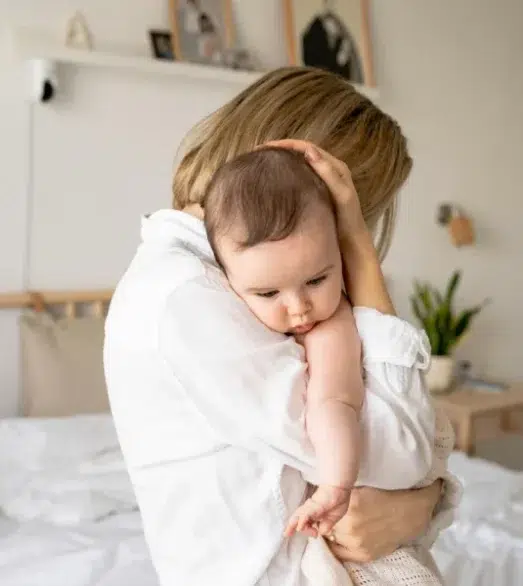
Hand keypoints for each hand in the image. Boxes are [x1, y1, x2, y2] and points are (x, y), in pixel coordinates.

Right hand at [261, 140, 367, 242]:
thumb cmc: (348, 219)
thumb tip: (309, 151)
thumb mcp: (341, 195)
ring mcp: (321, 181)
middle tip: (258, 153)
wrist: (351, 242)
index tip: (265, 147)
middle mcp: (328, 170)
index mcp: (335, 166)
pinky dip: (285, 174)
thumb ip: (328, 173)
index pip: (306, 147)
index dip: (286, 144)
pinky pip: (298, 177)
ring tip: (262, 162)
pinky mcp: (316, 192)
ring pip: (299, 164)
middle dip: (281, 150)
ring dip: (282, 161)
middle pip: (301, 153)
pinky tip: (274, 180)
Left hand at [261, 140, 394, 313]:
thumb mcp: (305, 263)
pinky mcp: (355, 225)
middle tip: (272, 144)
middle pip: (323, 173)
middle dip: (299, 153)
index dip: (291, 166)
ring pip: (336, 175)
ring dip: (313, 156)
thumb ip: (290, 251)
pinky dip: (327, 172)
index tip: (263, 157)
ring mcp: (350, 218)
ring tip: (290, 144)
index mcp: (327, 220)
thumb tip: (257, 244)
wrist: (363, 308)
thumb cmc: (334, 292)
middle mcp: (340, 214)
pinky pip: (343, 192)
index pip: (311, 184)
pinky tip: (311, 157)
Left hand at [285, 485, 350, 538]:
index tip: (315, 534)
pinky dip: (303, 520)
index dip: (308, 530)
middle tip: (286, 534)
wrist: (341, 488)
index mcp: (314, 513)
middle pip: (298, 518)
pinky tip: (299, 527)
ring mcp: (311, 506)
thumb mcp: (333, 518)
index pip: (306, 523)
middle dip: (291, 527)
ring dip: (292, 524)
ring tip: (286, 532)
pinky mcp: (315, 504)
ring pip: (299, 515)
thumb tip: (319, 532)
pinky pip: (307, 513)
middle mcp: (310, 509)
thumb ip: (326, 526)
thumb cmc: (338, 500)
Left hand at [327, 482, 441, 562]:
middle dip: (323, 520)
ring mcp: (357, 542)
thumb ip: (339, 495)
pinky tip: (339, 536)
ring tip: (336, 524)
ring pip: (330, 538)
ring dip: (330, 531)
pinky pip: (339, 553)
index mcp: (349, 504)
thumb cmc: (384, 494)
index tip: (315, 509)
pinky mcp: (363, 554)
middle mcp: (350, 525)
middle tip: (325, 515)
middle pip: (323, 525)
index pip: (320, 512)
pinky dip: (336, 544)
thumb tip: (319, 500)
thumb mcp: (358, 488)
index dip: (317, 510)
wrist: (409, 512)